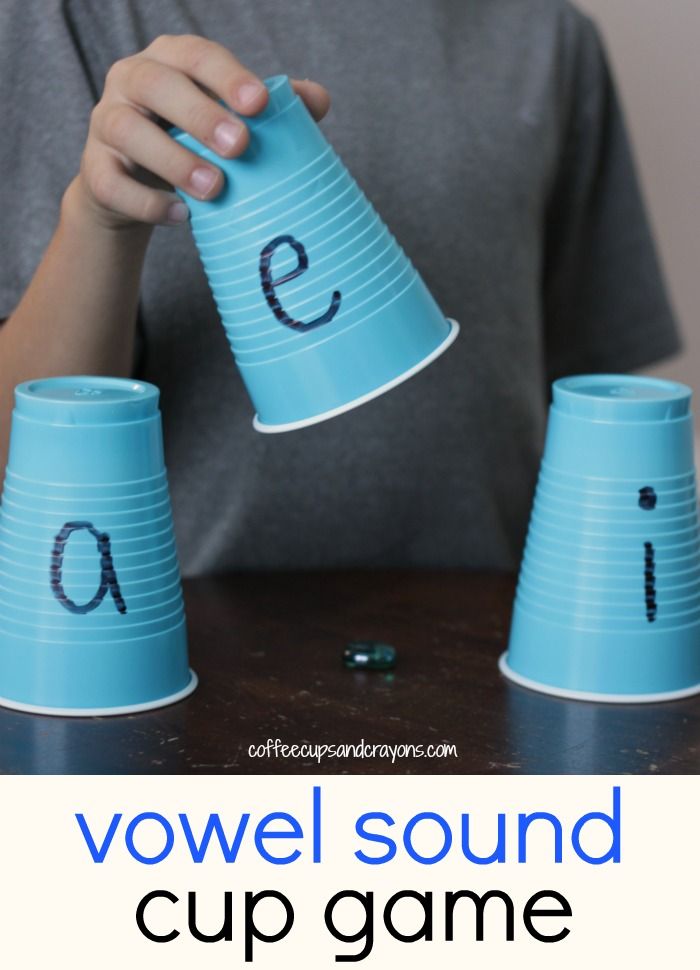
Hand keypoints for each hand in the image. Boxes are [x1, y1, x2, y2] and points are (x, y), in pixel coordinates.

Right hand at [75, 34, 330, 229]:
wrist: (134, 189)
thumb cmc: (192, 143)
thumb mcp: (228, 121)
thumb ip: (272, 110)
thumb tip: (319, 101)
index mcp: (169, 61)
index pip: (196, 55)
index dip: (226, 76)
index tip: (259, 104)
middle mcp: (130, 81)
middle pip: (156, 85)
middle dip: (199, 113)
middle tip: (239, 146)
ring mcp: (106, 124)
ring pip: (127, 131)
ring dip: (173, 160)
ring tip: (215, 189)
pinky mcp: (95, 171)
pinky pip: (112, 183)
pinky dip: (147, 202)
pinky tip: (181, 216)